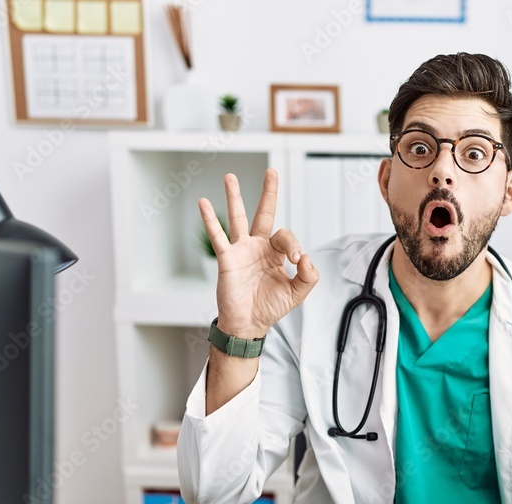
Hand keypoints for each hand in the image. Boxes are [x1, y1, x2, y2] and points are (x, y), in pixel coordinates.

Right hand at [200, 169, 318, 338]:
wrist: (248, 324)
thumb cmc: (270, 308)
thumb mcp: (297, 293)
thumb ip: (308, 275)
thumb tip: (306, 256)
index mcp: (276, 254)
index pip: (286, 237)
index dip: (293, 245)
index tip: (296, 260)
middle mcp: (259, 247)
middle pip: (264, 214)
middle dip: (268, 193)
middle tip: (271, 172)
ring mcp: (241, 250)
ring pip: (238, 218)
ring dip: (234, 197)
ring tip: (230, 177)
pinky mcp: (227, 258)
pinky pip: (218, 236)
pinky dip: (210, 220)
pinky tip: (203, 202)